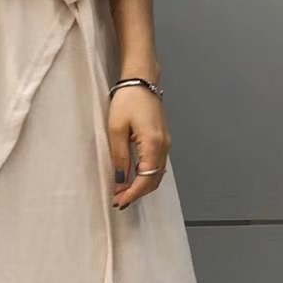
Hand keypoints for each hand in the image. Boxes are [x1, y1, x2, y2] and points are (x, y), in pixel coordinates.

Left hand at [107, 86, 170, 208]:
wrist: (141, 80)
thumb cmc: (128, 99)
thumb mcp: (116, 129)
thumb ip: (120, 157)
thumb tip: (120, 179)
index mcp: (154, 144)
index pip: (146, 179)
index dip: (132, 193)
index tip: (119, 201)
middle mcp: (164, 146)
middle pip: (154, 180)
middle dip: (137, 193)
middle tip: (118, 200)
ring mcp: (165, 143)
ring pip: (156, 174)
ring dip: (141, 186)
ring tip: (123, 192)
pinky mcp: (162, 140)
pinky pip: (156, 165)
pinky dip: (146, 176)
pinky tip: (132, 178)